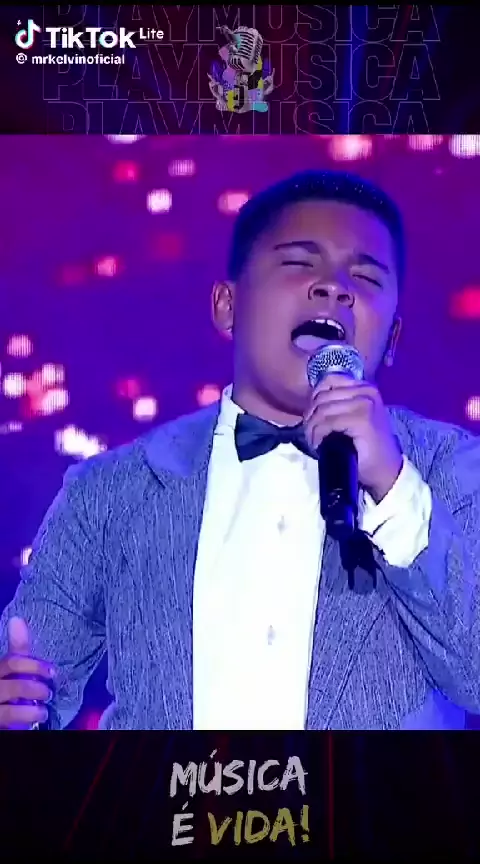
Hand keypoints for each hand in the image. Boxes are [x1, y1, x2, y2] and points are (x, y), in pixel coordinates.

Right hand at [0, 617, 54, 729]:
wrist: (2, 711)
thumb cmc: (9, 686)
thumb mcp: (13, 667)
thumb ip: (17, 648)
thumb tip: (17, 619)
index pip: (13, 663)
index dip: (35, 667)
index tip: (52, 672)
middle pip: (15, 686)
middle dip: (36, 689)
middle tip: (48, 693)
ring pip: (10, 709)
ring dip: (33, 710)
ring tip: (43, 711)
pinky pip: (9, 719)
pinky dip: (26, 720)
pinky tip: (36, 719)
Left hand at [304, 374, 402, 502]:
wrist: (385, 469)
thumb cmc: (366, 445)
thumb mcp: (352, 416)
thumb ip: (338, 403)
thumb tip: (311, 400)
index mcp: (364, 387)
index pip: (328, 381)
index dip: (313, 399)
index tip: (312, 418)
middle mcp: (367, 391)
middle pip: (322, 396)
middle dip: (310, 416)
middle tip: (311, 434)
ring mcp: (365, 405)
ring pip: (322, 410)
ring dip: (312, 428)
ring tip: (314, 441)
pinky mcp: (362, 420)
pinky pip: (328, 423)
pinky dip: (318, 435)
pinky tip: (319, 445)